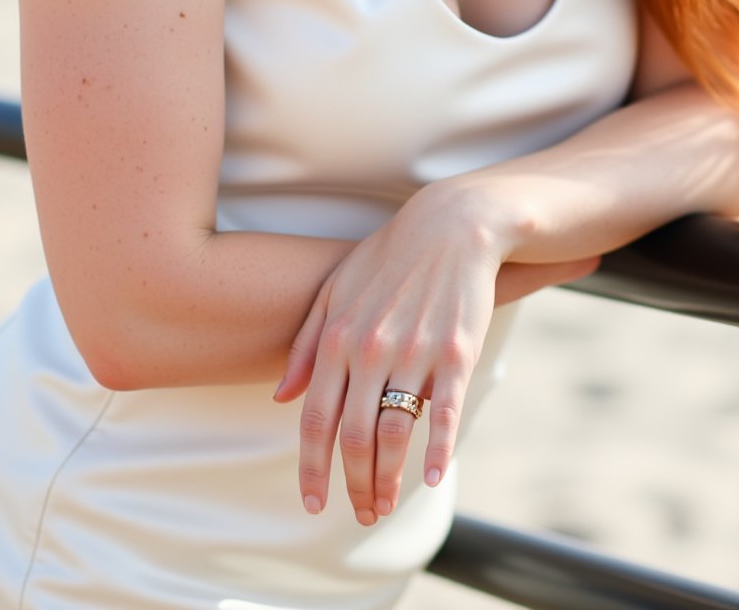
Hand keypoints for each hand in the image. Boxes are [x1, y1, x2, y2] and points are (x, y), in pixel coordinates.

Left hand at [273, 184, 597, 525]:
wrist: (452, 225)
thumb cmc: (390, 257)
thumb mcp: (336, 290)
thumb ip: (307, 344)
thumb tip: (281, 396)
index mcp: (339, 337)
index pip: (315, 418)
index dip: (311, 467)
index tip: (310, 502)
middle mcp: (372, 349)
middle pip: (353, 437)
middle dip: (352, 485)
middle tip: (359, 514)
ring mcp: (415, 353)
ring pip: (394, 435)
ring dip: (388, 480)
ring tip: (385, 505)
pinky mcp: (457, 353)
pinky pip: (446, 414)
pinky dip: (438, 452)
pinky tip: (434, 478)